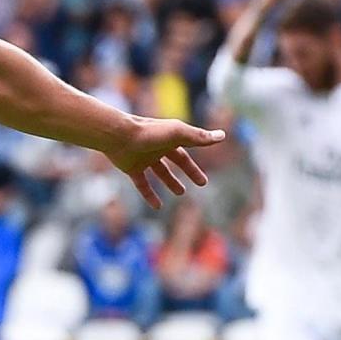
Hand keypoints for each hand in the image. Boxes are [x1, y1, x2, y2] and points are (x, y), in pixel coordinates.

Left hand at [102, 117, 227, 208]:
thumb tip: (223, 135)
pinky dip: (149, 195)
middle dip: (188, 171)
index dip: (198, 162)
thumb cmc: (149, 132)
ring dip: (170, 182)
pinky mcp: (131, 167)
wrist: (118, 136)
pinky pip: (142, 183)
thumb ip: (199, 137)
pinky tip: (157, 207)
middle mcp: (157, 147)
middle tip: (201, 184)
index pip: (188, 150)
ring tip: (180, 193)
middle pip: (176, 160)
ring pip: (160, 172)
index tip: (207, 172)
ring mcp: (143, 157)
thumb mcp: (178, 134)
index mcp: (169, 138)